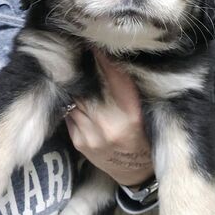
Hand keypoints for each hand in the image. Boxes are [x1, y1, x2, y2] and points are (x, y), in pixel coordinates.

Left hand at [65, 50, 153, 185]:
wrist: (134, 171)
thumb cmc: (144, 136)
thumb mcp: (145, 111)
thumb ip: (128, 89)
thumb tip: (111, 58)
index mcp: (132, 113)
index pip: (114, 77)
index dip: (103, 58)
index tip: (95, 42)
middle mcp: (110, 124)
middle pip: (90, 86)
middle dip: (85, 69)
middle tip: (80, 51)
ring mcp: (91, 134)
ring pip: (76, 98)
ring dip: (76, 84)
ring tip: (74, 70)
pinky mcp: (79, 141)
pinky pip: (70, 113)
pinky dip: (73, 102)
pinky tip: (76, 94)